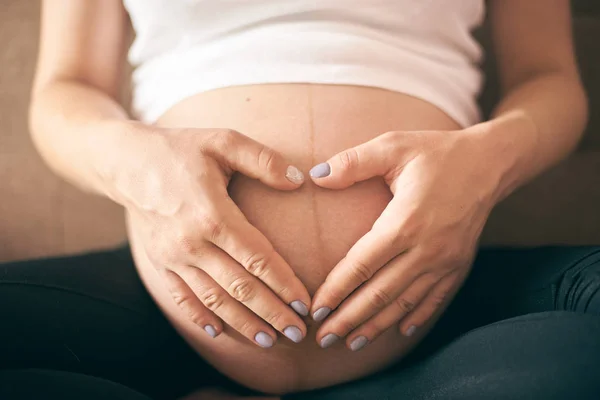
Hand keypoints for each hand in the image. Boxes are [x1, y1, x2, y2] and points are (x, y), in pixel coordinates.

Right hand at [111, 126, 310, 347]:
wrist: (125, 161)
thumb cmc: (180, 149)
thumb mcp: (222, 141)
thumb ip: (263, 160)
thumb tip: (300, 181)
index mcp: (213, 215)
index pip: (258, 259)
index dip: (284, 284)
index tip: (305, 303)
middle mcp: (192, 243)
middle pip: (240, 288)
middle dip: (272, 313)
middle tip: (297, 333)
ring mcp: (173, 257)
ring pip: (214, 300)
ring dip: (243, 323)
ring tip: (268, 341)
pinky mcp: (160, 262)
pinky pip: (182, 297)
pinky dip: (200, 317)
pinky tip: (219, 332)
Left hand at [308, 128, 499, 349]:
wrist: (491, 162)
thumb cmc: (437, 152)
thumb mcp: (394, 145)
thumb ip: (353, 162)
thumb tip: (315, 175)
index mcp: (405, 221)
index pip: (361, 266)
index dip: (335, 291)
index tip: (314, 309)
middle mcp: (427, 249)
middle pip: (380, 294)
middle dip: (349, 319)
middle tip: (323, 339)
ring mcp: (446, 261)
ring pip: (404, 303)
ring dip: (376, 326)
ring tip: (351, 342)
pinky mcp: (459, 265)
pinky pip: (435, 300)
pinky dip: (415, 318)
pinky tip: (399, 333)